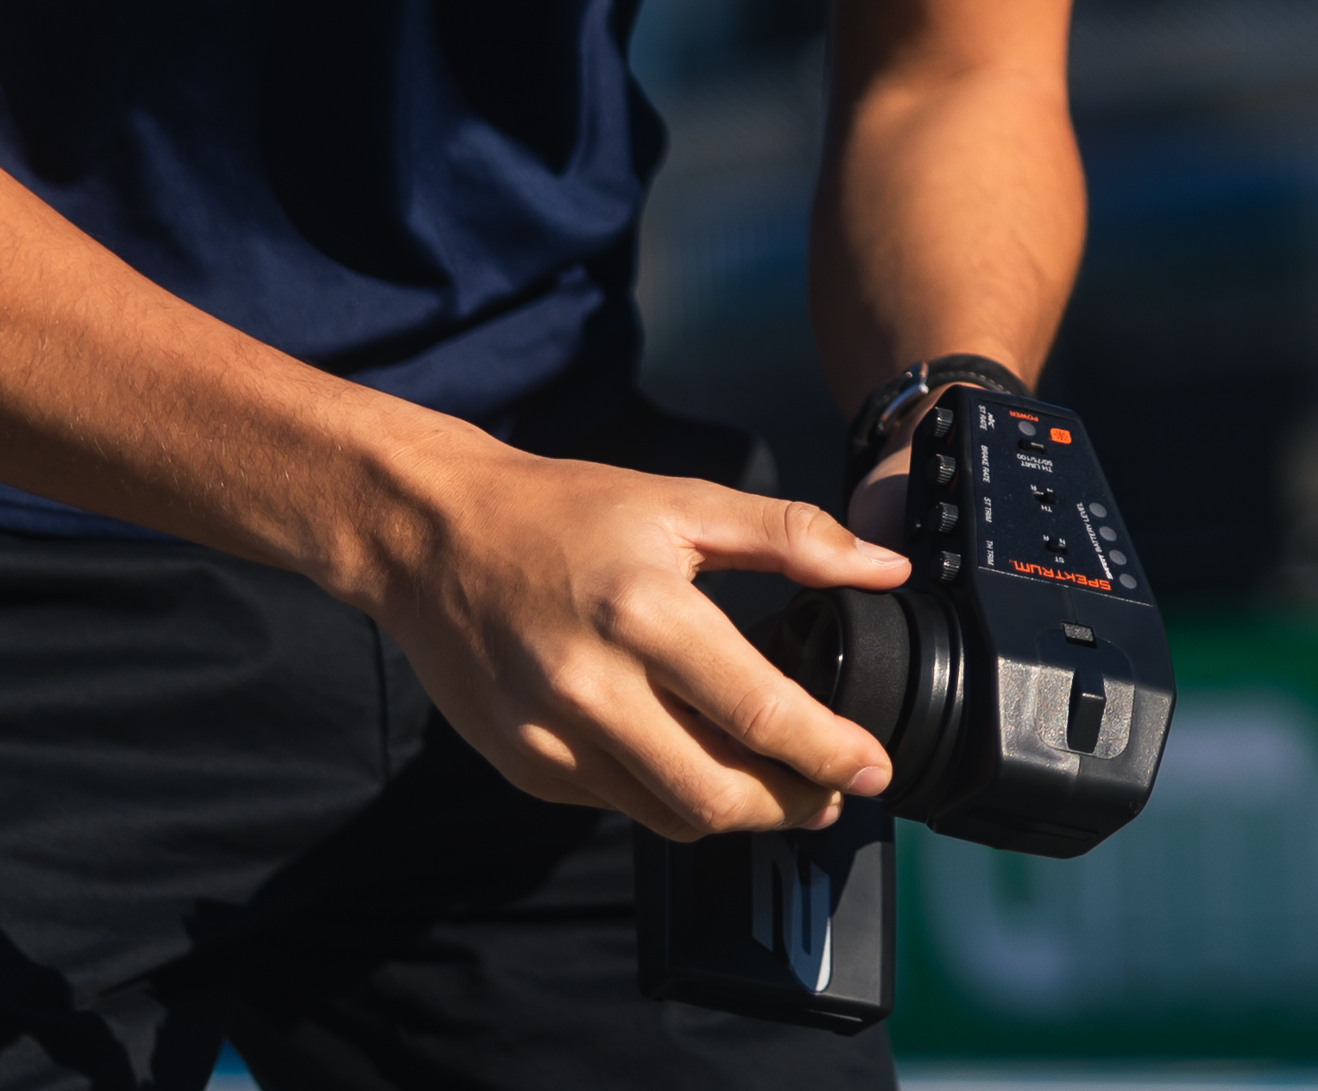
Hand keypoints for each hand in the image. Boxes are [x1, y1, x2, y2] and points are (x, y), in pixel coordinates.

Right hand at [358, 443, 907, 839]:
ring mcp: (551, 739)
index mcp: (643, 613)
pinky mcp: (525, 767)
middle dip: (795, 806)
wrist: (432, 536)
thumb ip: (791, 535)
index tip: (875, 766)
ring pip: (670, 817)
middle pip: (719, 794)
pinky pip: (619, 805)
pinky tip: (698, 766)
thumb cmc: (560, 512)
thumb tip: (885, 567)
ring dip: (740, 815)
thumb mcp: (680, 500)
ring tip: (783, 789)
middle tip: (838, 791)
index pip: (759, 713)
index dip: (831, 753)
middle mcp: (592, 689)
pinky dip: (670, 797)